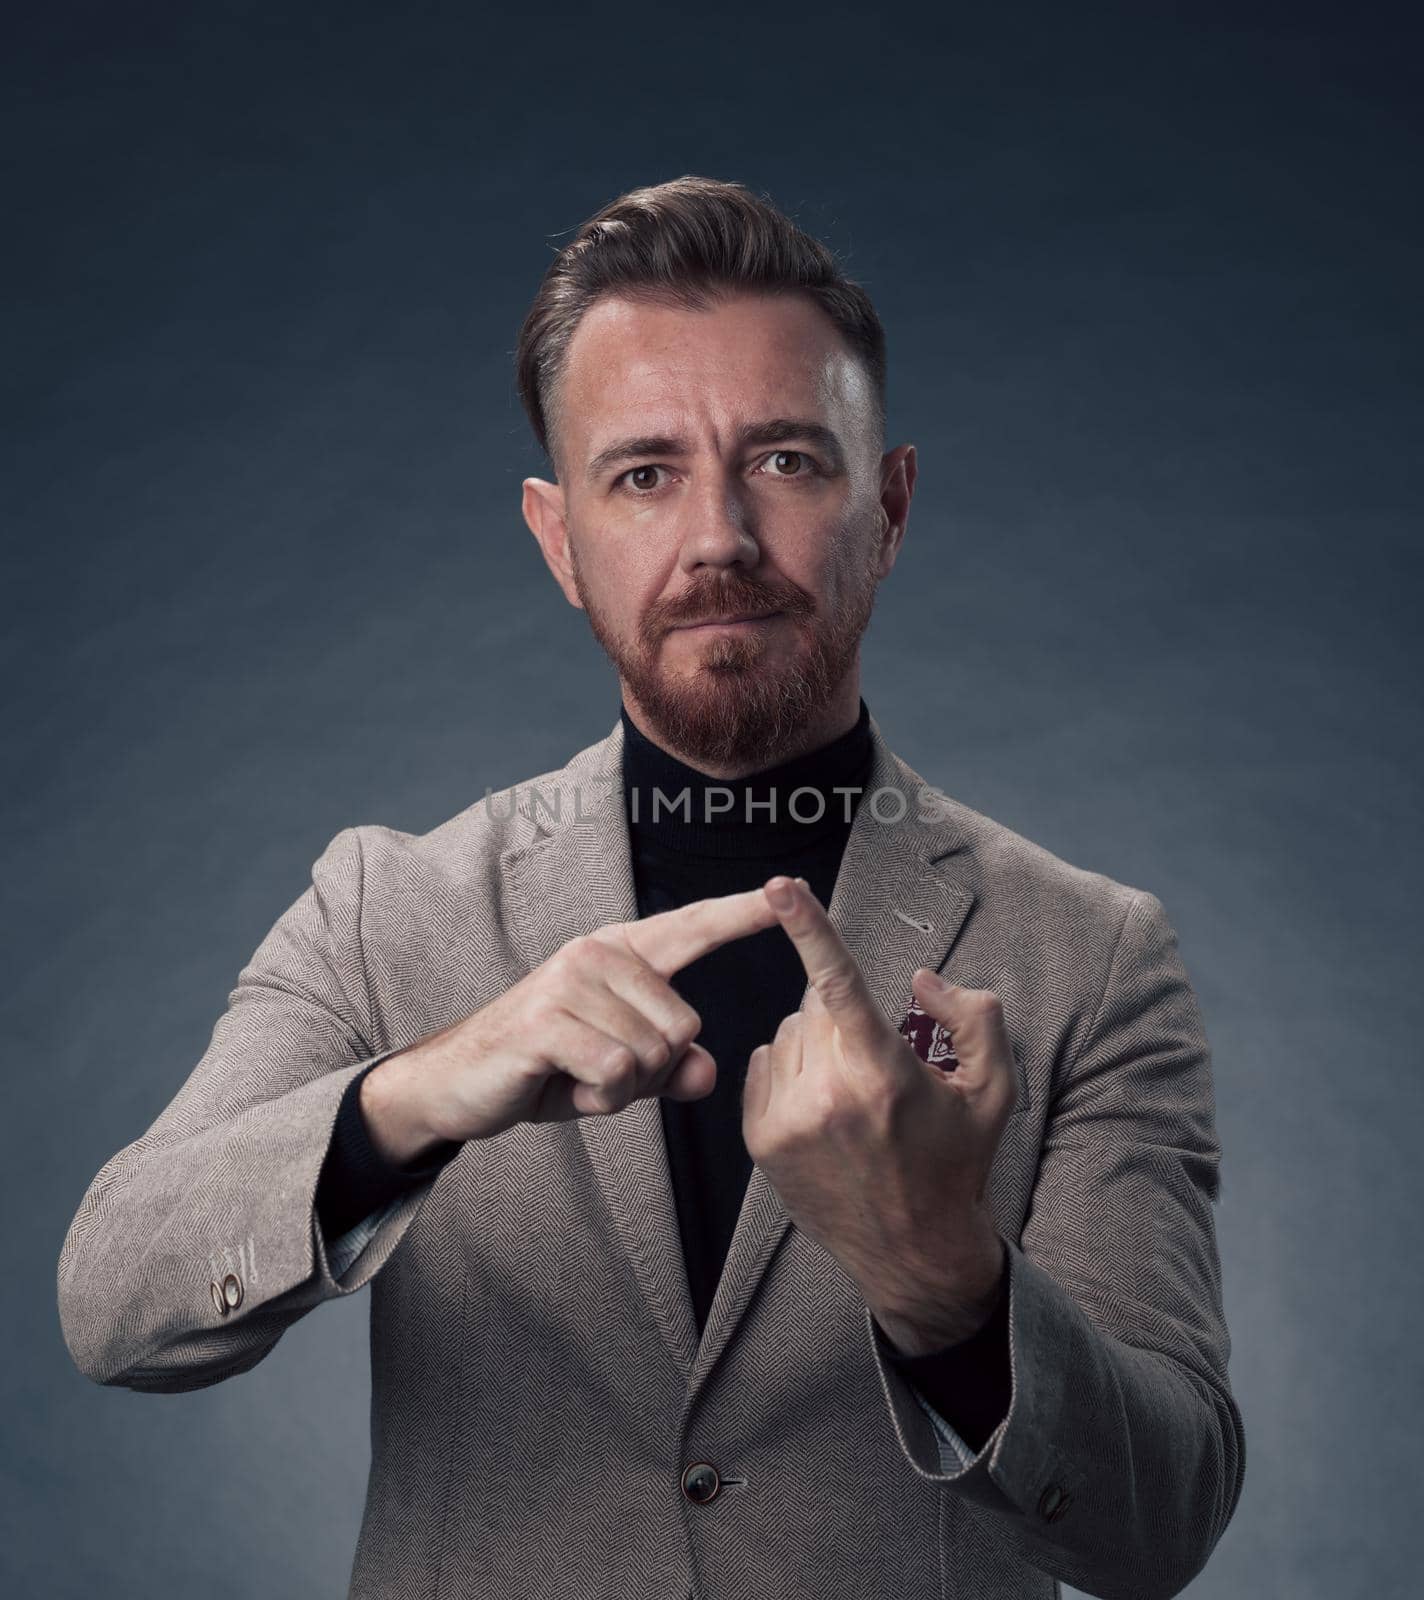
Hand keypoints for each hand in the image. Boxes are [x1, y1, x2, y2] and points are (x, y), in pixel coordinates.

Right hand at [364, 888, 781, 1156]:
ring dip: (621, 1088)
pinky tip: (562, 1084)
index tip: (791, 889)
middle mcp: (598, 953)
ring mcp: (570, 981)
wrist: (458, 1083)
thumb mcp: (619, 1071)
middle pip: (683, 1026)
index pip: (694, 926)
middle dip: (652, 1070)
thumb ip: (670, 1068)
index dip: (745, 913)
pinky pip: (616, 1074)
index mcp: (621, 952)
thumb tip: (707, 1072)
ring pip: (652, 1055)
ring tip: (575, 1074)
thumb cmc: (545, 1066)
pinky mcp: (547, 1020)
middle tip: (597, 1069)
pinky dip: (599, 1099)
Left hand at [743, 875, 1016, 1350]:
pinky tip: (821, 1106)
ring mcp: (788, 1120)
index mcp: (883, 1072)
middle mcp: (828, 1094)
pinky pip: (763, 1065)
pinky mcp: (761, 1141)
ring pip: (788, 1034)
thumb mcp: (992, 1090)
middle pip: (815, 1005)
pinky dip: (789, 1071)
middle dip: (842, 1017)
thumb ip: (973, 1019)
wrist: (914, 1251)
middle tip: (874, 1063)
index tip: (781, 885)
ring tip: (850, 1094)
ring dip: (815, 1045)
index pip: (839, 981)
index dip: (809, 926)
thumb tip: (922, 980)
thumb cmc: (956, 1162)